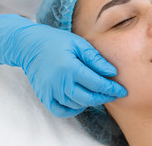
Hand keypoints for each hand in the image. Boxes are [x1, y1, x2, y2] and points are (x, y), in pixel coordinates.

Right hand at [0, 14, 126, 117]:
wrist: (29, 45)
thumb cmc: (56, 41)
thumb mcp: (78, 44)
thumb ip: (95, 59)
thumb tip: (112, 72)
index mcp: (70, 68)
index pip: (97, 84)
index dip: (111, 88)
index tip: (122, 90)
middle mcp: (59, 83)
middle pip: (88, 98)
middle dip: (104, 97)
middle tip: (114, 94)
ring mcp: (50, 91)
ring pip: (77, 105)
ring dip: (91, 101)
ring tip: (99, 94)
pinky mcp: (44, 96)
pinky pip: (61, 111)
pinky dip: (73, 109)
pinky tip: (81, 101)